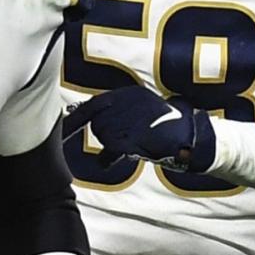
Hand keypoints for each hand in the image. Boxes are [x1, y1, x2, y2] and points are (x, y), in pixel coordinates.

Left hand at [63, 85, 215, 171]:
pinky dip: (108, 158)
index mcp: (128, 93)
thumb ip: (121, 111)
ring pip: (102, 135)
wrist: (189, 135)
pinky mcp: (130, 137)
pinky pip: (109, 150)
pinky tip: (113, 160)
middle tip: (125, 140)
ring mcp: (127, 119)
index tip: (64, 126)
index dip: (77, 117)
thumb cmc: (169, 125)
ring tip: (133, 145)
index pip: (94, 104)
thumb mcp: (144, 108)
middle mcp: (126, 102)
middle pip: (97, 121)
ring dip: (111, 145)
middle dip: (104, 133)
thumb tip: (94, 118)